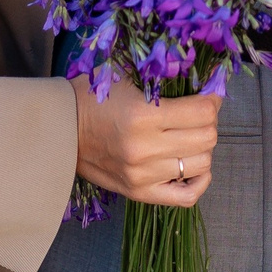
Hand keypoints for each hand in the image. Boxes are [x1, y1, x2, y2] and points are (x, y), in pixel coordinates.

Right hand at [74, 78, 221, 208]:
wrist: (59, 129)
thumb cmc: (93, 97)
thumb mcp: (126, 75)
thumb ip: (164, 77)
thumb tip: (207, 81)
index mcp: (143, 116)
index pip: (203, 112)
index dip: (212, 99)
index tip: (209, 92)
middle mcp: (145, 150)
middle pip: (207, 138)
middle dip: (209, 121)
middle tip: (198, 112)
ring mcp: (142, 176)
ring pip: (202, 164)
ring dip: (203, 147)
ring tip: (190, 135)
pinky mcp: (138, 193)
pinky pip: (186, 197)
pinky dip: (199, 181)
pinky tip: (194, 165)